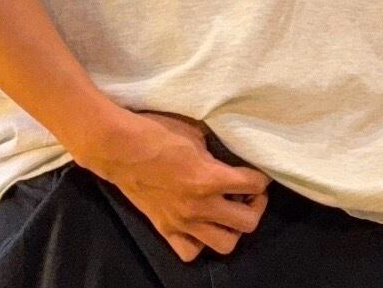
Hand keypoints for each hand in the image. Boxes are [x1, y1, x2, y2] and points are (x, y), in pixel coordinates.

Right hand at [76, 108, 271, 262]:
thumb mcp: (194, 131)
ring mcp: (182, 222)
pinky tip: (201, 224)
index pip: (252, 185)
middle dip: (256, 206)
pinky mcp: (165, 228)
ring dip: (233, 228)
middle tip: (250, 193)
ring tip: (229, 211)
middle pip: (247, 222)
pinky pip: (190, 251)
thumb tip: (230, 149)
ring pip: (224, 244)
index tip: (258, 172)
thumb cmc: (157, 132)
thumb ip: (215, 147)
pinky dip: (201, 242)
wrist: (121, 148)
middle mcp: (200, 206)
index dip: (261, 177)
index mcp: (209, 178)